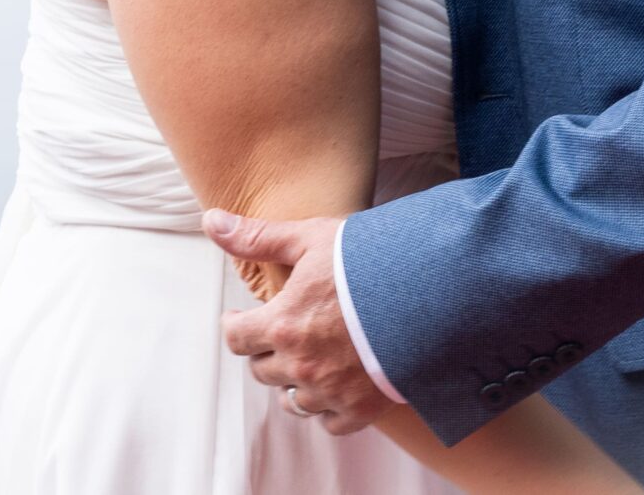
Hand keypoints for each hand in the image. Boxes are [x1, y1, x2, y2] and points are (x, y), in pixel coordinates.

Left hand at [205, 209, 390, 436]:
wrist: (431, 295)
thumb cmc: (369, 262)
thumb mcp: (311, 238)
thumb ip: (257, 237)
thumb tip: (212, 222)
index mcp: (282, 325)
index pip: (236, 338)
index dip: (236, 325)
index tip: (241, 318)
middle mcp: (301, 365)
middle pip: (262, 370)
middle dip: (265, 350)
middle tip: (280, 333)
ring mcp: (331, 392)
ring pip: (292, 400)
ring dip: (293, 381)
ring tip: (305, 361)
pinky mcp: (361, 409)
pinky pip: (328, 422)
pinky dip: (326, 407)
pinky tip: (334, 387)